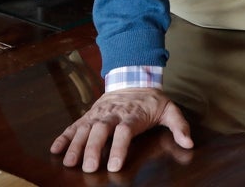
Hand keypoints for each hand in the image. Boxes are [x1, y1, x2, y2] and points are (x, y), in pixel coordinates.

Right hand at [49, 88, 192, 171]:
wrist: (133, 77)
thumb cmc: (151, 100)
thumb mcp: (169, 109)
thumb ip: (179, 126)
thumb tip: (189, 142)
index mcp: (131, 116)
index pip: (124, 132)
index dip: (119, 148)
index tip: (115, 166)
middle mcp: (112, 115)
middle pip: (100, 132)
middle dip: (93, 149)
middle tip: (88, 168)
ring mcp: (98, 114)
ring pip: (84, 129)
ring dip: (75, 146)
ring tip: (69, 162)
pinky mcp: (89, 115)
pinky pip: (74, 125)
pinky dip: (64, 136)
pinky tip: (55, 149)